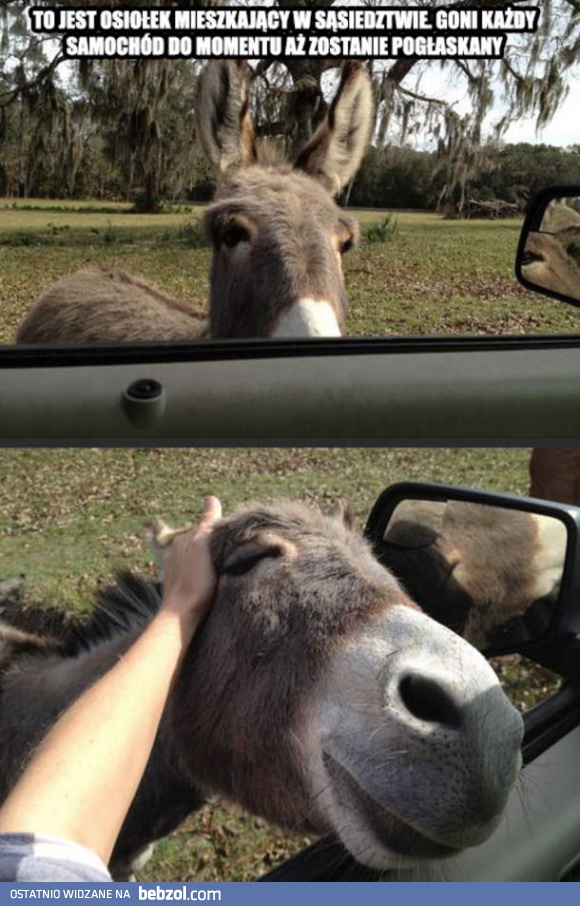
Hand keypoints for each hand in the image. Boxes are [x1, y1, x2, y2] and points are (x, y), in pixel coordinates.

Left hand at [160, 496, 221, 623]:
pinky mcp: (178, 586)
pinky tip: (209, 582)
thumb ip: (207, 523)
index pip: (205, 528)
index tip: (232, 542)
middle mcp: (175, 552)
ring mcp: (174, 569)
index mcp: (181, 539)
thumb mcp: (204, 546)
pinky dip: (201, 574)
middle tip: (228, 557)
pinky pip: (193, 573)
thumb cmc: (195, 581)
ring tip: (221, 570)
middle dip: (212, 547)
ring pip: (197, 558)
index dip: (219, 533)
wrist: (181, 616)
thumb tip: (211, 498)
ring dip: (207, 561)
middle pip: (200, 543)